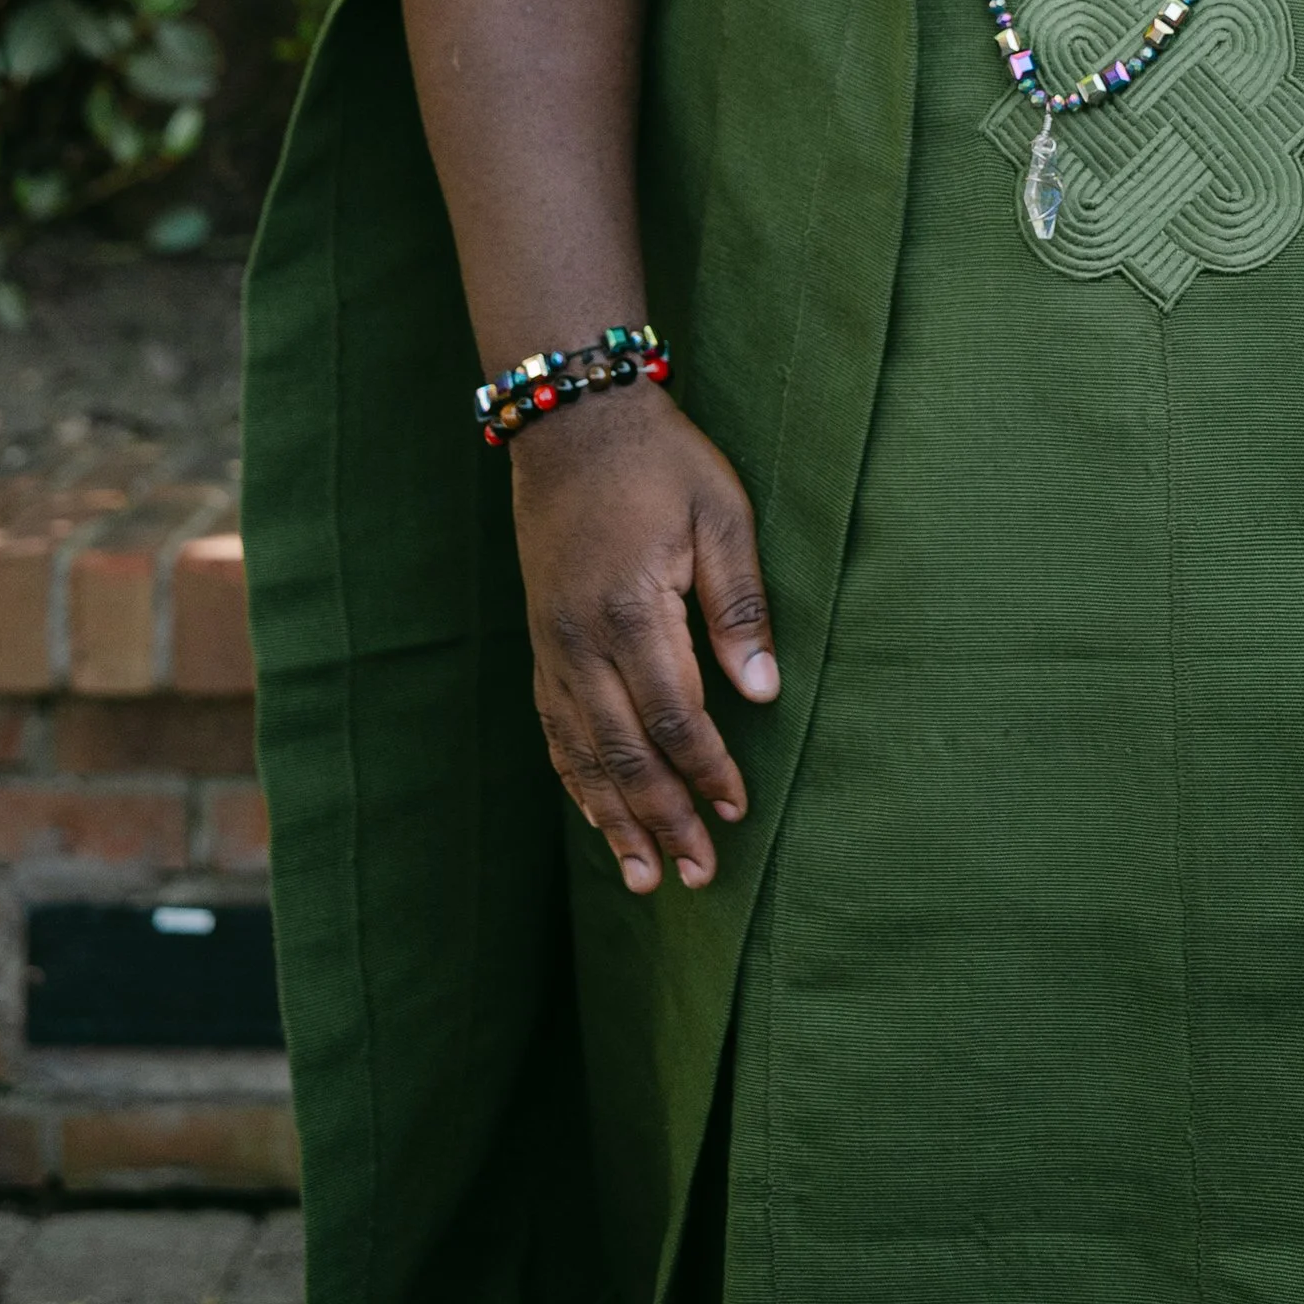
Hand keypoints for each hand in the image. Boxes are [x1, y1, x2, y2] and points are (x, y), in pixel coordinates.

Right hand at [509, 383, 779, 894]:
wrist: (573, 425)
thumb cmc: (661, 462)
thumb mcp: (720, 513)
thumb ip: (740, 604)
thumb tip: (762, 692)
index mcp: (631, 609)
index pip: (674, 716)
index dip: (707, 770)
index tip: (738, 809)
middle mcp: (580, 641)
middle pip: (623, 751)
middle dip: (663, 819)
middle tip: (698, 874)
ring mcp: (551, 646)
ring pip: (581, 753)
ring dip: (615, 819)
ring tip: (643, 878)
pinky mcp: (540, 643)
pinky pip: (554, 729)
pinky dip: (576, 780)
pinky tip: (596, 815)